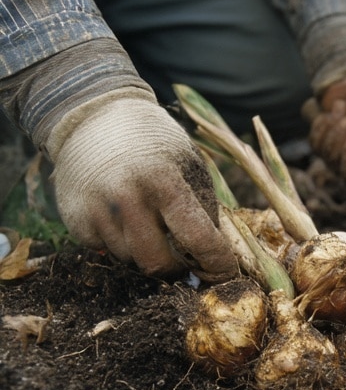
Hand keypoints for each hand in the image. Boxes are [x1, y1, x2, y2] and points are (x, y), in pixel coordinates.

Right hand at [48, 92, 236, 280]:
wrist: (92, 116)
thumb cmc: (153, 142)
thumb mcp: (189, 162)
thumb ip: (202, 205)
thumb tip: (214, 252)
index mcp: (163, 180)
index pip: (197, 238)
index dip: (217, 263)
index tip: (226, 274)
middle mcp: (126, 198)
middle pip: (157, 263)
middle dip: (178, 270)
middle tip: (188, 264)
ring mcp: (96, 211)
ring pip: (131, 260)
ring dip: (148, 253)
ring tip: (151, 225)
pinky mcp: (75, 220)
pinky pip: (106, 251)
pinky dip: (122, 245)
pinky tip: (125, 219)